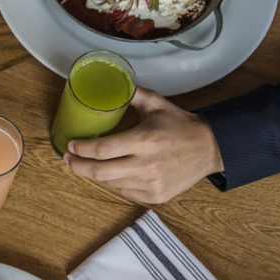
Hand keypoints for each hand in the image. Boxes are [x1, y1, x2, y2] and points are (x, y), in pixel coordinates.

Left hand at [63, 88, 222, 203]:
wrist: (210, 148)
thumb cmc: (181, 125)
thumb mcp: (156, 104)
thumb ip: (132, 94)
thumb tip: (112, 83)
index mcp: (144, 141)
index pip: (101, 150)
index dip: (81, 149)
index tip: (70, 145)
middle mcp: (147, 165)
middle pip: (99, 172)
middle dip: (77, 166)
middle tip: (69, 159)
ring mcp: (151, 184)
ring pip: (110, 182)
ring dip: (98, 172)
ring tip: (93, 162)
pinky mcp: (156, 196)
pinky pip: (125, 191)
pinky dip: (117, 181)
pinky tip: (120, 171)